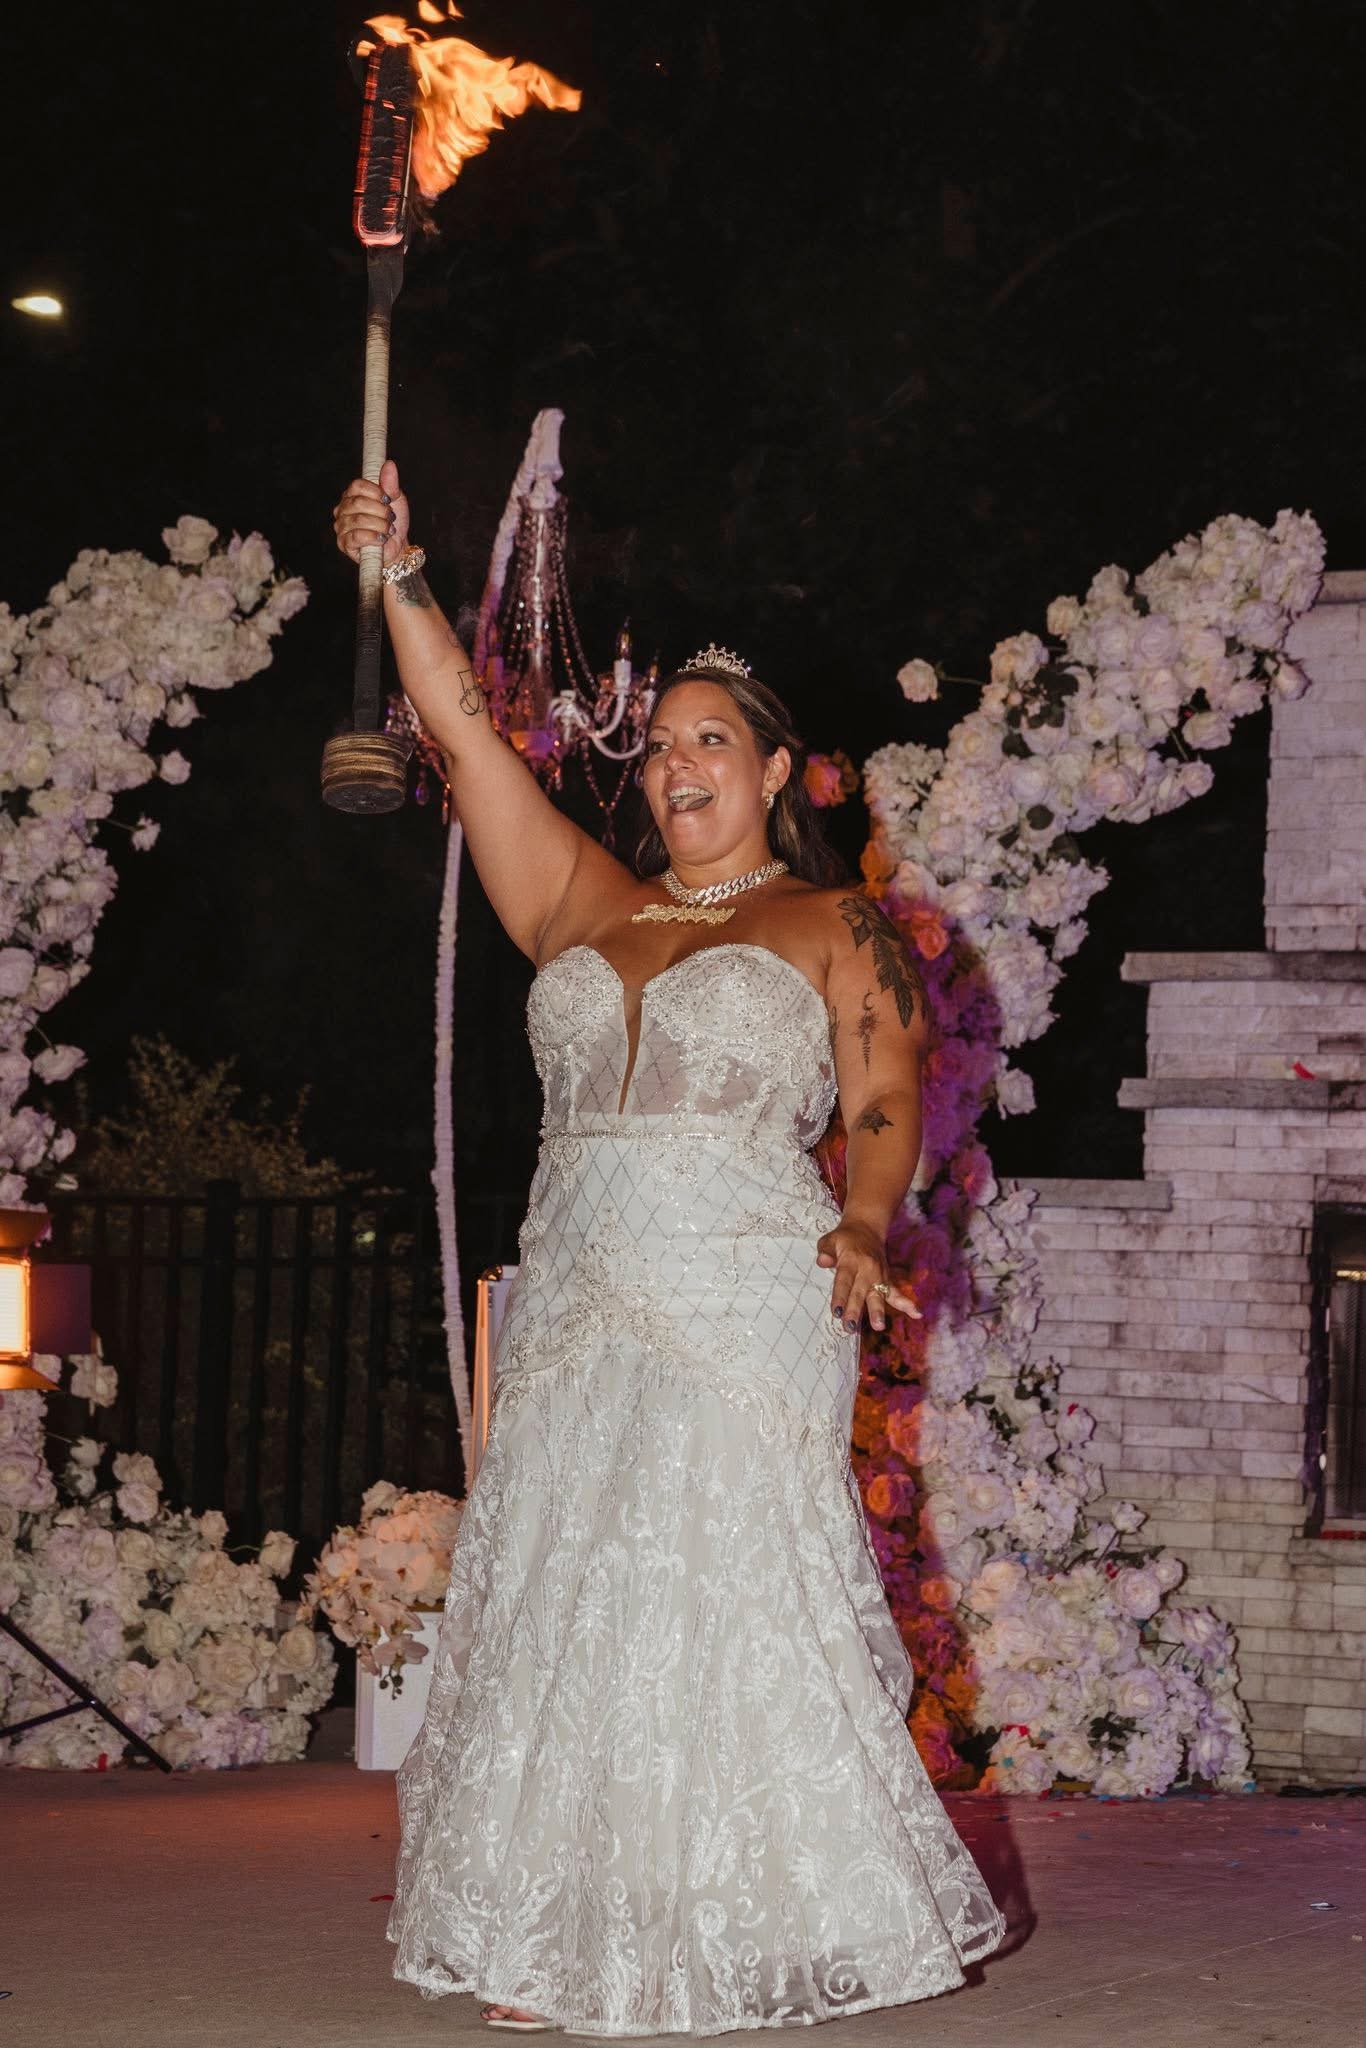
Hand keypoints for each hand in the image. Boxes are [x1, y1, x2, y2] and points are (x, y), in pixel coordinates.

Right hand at [332, 457, 409, 568]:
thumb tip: (389, 464)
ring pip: (358, 520)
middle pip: (358, 502)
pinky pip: (356, 536)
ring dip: (379, 525)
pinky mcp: (344, 543)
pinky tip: (382, 539)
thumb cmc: (393, 522)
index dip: (375, 491)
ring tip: (388, 530)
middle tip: (390, 517)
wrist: (397, 546)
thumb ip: (390, 483)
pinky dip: (373, 537)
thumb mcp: (396, 499)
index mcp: (352, 495)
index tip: (388, 499)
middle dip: (380, 510)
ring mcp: (341, 526)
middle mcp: (343, 509)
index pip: (357, 485)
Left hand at [815, 1215, 920, 1334]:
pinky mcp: (887, 1279)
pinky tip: (917, 1314)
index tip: (836, 1312)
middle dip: (855, 1310)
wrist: (867, 1228)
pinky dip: (907, 1303)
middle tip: (851, 1327)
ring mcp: (879, 1275)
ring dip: (878, 1311)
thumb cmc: (844, 1238)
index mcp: (850, 1260)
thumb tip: (823, 1261)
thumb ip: (826, 1251)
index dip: (840, 1296)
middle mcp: (866, 1269)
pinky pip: (896, 1293)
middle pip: (860, 1292)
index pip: (844, 1280)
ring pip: (878, 1295)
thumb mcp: (830, 1239)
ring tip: (879, 1326)